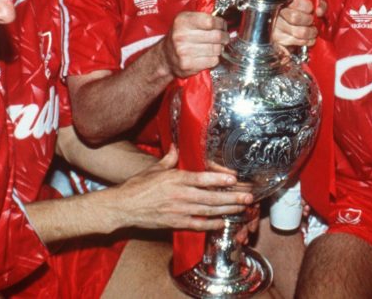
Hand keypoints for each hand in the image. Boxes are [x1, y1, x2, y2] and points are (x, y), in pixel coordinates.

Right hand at [112, 146, 252, 230]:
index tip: (234, 178)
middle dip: (232, 197)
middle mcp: (179, 195)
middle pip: (210, 197)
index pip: (201, 178)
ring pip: (208, 211)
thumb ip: (169, 158)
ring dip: (227, 210)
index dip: (219, 179)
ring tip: (242, 208)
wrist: (123, 207)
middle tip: (248, 197)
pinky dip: (211, 225)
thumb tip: (176, 147)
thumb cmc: (137, 186)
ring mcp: (178, 211)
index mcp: (175, 179)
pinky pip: (197, 225)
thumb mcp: (154, 168)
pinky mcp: (175, 223)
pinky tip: (222, 223)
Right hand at [161, 11, 228, 77]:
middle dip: (225, 37)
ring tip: (216, 46)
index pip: (210, 21)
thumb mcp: (186, 21)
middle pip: (216, 36)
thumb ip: (203, 18)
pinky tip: (209, 55)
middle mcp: (181, 36)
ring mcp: (184, 51)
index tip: (222, 26)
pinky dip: (214, 58)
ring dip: (220, 48)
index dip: (220, 24)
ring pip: (216, 49)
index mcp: (182, 21)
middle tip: (224, 37)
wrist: (166, 57)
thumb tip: (223, 23)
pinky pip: (213, 61)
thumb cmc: (180, 37)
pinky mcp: (188, 65)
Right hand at [272, 0, 324, 47]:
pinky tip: (308, 38)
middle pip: (295, 18)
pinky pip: (297, 42)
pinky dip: (307, 41)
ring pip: (298, 32)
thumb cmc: (302, 11)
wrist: (291, 23)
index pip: (297, 2)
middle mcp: (277, 11)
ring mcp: (276, 26)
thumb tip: (320, 11)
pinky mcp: (279, 40)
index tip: (312, 10)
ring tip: (313, 31)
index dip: (309, 7)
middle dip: (309, 21)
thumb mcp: (312, 3)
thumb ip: (320, 4)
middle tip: (312, 21)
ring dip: (310, 33)